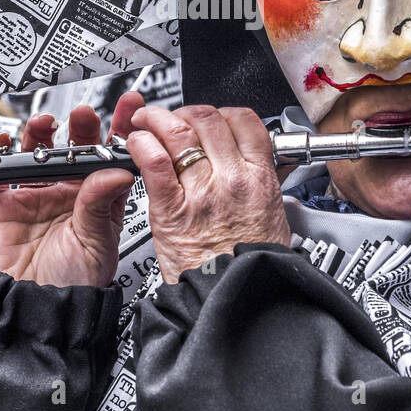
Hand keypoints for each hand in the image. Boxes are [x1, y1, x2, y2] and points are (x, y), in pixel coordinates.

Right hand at [0, 92, 142, 288]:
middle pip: (72, 148)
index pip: (111, 157)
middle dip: (79, 126)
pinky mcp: (1, 205)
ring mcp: (33, 197)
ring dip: (38, 133)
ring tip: (44, 126)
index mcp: (96, 200)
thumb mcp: (95, 242)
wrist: (34, 312)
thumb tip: (116, 169)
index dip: (121, 130)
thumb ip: (99, 203)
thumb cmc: (72, 286)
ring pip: (34, 153)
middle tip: (83, 115)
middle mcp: (66, 194)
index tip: (132, 106)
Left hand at [125, 105, 290, 282]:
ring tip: (146, 121)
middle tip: (174, 118)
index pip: (243, 121)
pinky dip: (142, 144)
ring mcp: (202, 192)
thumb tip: (260, 166)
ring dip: (158, 119)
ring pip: (178, 132)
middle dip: (186, 112)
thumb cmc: (253, 267)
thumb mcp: (274, 217)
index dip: (222, 112)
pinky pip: (155, 162)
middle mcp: (232, 179)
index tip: (210, 118)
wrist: (236, 298)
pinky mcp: (172, 210)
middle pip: (208, 119)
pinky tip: (136, 143)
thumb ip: (263, 186)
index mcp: (259, 178)